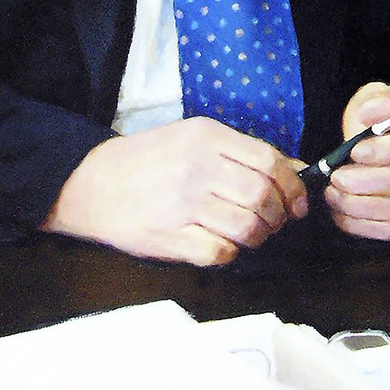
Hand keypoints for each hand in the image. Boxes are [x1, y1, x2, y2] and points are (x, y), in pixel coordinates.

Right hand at [40, 117, 307, 265]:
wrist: (92, 182)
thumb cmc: (147, 160)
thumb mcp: (192, 138)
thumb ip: (242, 153)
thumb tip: (296, 171)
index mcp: (205, 136)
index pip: (269, 161)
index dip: (293, 187)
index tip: (297, 203)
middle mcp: (197, 166)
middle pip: (263, 196)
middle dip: (279, 215)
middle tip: (274, 221)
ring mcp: (183, 203)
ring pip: (247, 227)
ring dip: (258, 236)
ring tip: (249, 234)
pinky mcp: (171, 236)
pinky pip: (220, 252)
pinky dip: (229, 253)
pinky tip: (220, 243)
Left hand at [324, 82, 389, 241]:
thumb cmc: (380, 115)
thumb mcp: (375, 96)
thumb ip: (375, 101)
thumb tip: (375, 113)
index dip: (383, 152)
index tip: (353, 152)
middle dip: (364, 182)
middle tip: (336, 177)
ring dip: (360, 207)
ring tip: (334, 195)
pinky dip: (366, 227)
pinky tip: (343, 214)